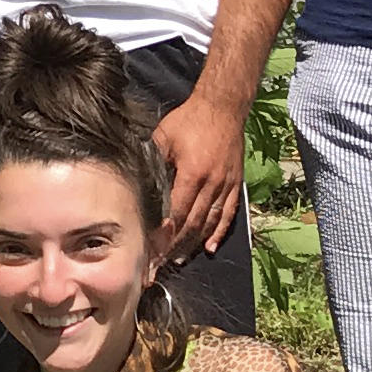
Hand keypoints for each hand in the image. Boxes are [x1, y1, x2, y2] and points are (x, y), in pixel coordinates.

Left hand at [151, 89, 248, 270]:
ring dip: (194, 243)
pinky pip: (228, 213)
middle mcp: (211, 183)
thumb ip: (152, 160)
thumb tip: (136, 183)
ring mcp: (226, 185)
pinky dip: (219, 232)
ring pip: (210, 222)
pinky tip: (210, 247)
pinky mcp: (235, 184)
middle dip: (175, 246)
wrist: (224, 108)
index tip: (151, 249)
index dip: (163, 233)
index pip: (176, 212)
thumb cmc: (190, 120)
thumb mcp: (164, 136)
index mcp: (192, 173)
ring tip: (179, 259)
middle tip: (160, 263)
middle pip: (192, 223)